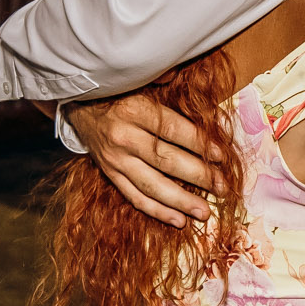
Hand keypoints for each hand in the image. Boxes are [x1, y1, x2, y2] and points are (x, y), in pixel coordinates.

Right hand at [68, 93, 223, 229]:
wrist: (82, 106)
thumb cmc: (123, 95)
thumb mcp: (145, 85)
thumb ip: (174, 92)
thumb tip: (209, 110)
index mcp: (135, 110)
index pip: (173, 130)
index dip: (199, 144)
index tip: (221, 156)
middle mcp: (124, 137)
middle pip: (165, 160)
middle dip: (198, 176)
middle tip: (222, 188)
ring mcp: (115, 160)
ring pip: (151, 185)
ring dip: (180, 201)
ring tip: (204, 212)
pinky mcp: (110, 175)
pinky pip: (134, 197)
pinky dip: (157, 211)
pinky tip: (178, 220)